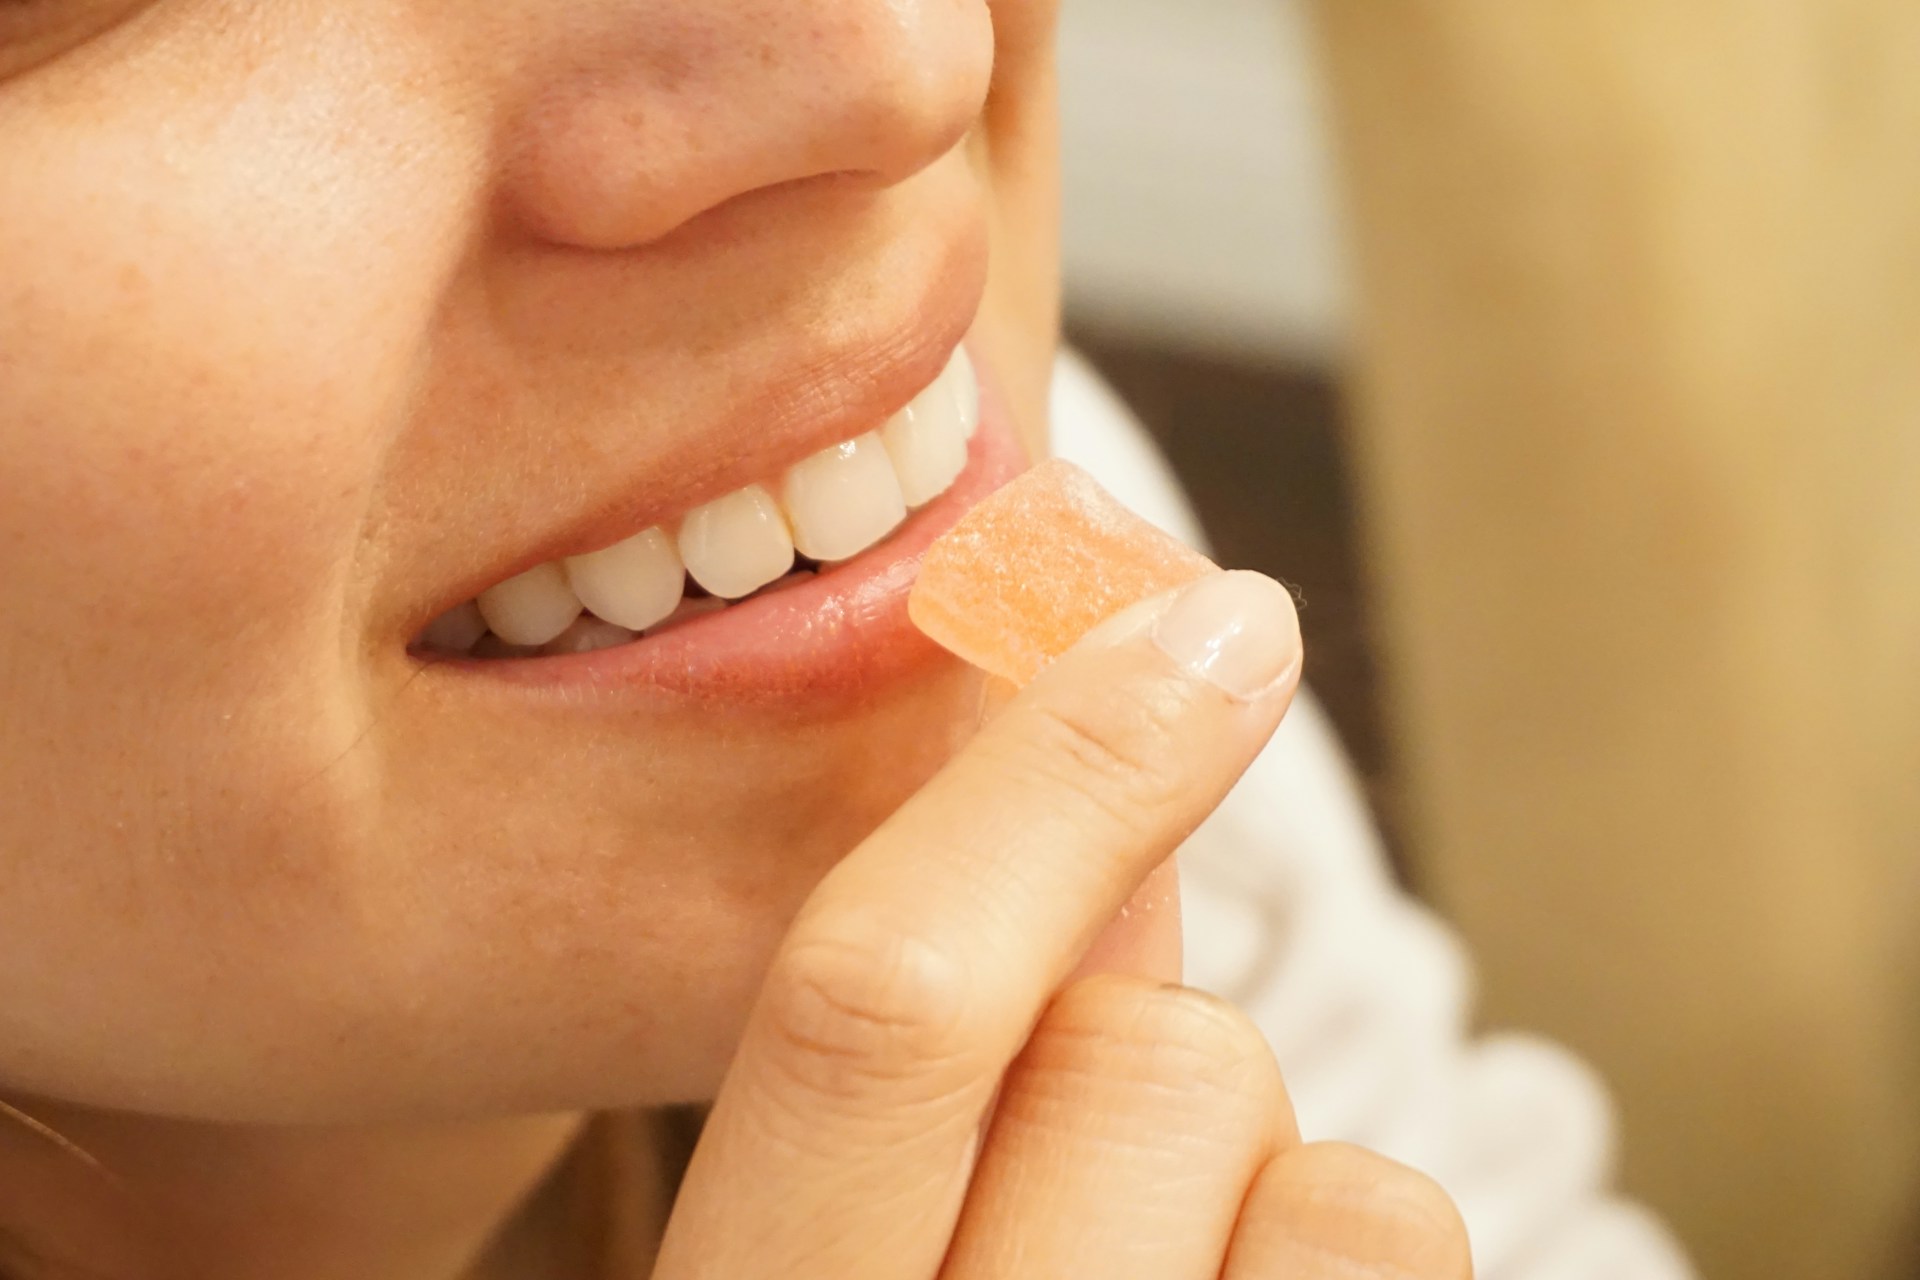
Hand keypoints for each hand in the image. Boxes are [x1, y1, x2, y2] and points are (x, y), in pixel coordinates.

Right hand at [655, 570, 1470, 1278]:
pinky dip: (1337, 1270)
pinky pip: (1394, 1250)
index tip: (1206, 624)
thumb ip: (936, 1051)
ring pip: (1321, 1171)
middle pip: (1147, 1058)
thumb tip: (1102, 800)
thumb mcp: (828, 1250)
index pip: (878, 1010)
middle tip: (1084, 1164)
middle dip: (1144, 1050)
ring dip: (1256, 1186)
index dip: (1047, 778)